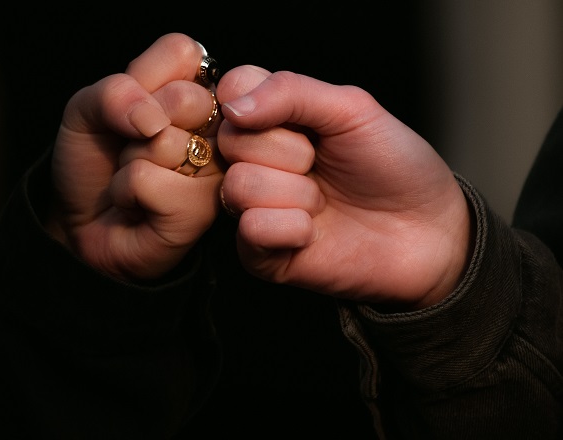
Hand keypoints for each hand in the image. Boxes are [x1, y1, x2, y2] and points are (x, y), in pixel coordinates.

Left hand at [47, 33, 223, 280]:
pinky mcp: (204, 210)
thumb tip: (151, 119)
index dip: (142, 81)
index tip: (134, 110)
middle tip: (134, 147)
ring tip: (136, 178)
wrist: (80, 221)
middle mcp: (219, 129)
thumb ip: (114, 93)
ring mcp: (219, 172)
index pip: (185, 53)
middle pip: (185, 98)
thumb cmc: (94, 162)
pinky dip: (126, 192)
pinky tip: (138, 205)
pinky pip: (150, 181)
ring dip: (130, 162)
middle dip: (137, 125)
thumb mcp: (86, 110)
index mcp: (199, 92)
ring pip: (165, 142)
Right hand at [217, 66, 471, 308]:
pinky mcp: (260, 253)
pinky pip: (251, 229)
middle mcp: (256, 161)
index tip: (299, 119)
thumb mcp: (353, 110)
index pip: (230, 92)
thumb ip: (290, 92)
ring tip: (323, 201)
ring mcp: (254, 207)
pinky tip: (314, 231)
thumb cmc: (395, 166)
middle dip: (290, 152)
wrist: (429, 231)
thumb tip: (234, 105)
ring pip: (240, 185)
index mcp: (273, 119)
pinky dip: (292, 228)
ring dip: (296, 194)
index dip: (257, 102)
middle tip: (320, 163)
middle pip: (231, 140)